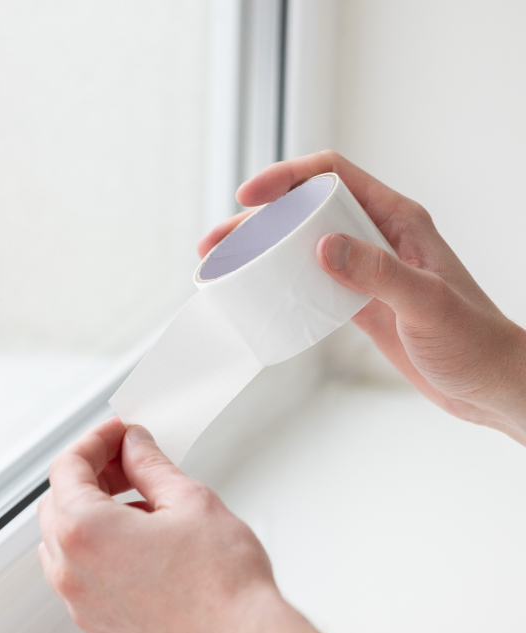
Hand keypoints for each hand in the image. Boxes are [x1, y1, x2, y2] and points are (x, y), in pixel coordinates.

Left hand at [37, 416, 283, 632]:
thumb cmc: (222, 585)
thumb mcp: (188, 500)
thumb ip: (149, 464)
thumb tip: (134, 446)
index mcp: (84, 531)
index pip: (67, 468)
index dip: (95, 441)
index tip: (118, 434)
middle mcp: (71, 572)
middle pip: (58, 505)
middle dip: (90, 477)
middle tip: (130, 464)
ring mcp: (81, 608)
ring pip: (64, 547)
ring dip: (91, 519)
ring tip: (143, 510)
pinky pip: (83, 584)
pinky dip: (100, 559)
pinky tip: (144, 552)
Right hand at [199, 151, 525, 443]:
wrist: (489, 384)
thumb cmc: (474, 342)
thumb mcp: (426, 305)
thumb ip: (378, 273)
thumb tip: (323, 247)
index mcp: (398, 219)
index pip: (332, 176)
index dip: (286, 177)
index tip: (248, 197)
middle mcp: (378, 235)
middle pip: (305, 208)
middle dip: (255, 219)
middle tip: (216, 242)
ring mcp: (365, 267)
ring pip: (301, 243)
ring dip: (260, 250)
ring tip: (222, 266)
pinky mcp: (357, 300)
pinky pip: (309, 279)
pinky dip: (278, 281)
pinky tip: (257, 293)